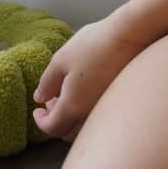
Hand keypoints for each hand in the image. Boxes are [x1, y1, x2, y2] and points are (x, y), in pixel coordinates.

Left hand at [31, 18, 146, 140]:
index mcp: (74, 106)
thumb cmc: (93, 45)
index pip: (52, 128)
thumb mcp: (60, 60)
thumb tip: (40, 98)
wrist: (130, 36)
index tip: (37, 110)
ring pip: (85, 126)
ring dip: (71, 115)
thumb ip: (47, 83)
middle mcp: (92, 114)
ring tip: (66, 93)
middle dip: (55, 119)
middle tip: (50, 100)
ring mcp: (107, 110)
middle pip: (68, 132)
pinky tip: (85, 89)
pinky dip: (86, 110)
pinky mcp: (119, 102)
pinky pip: (98, 115)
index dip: (41, 121)